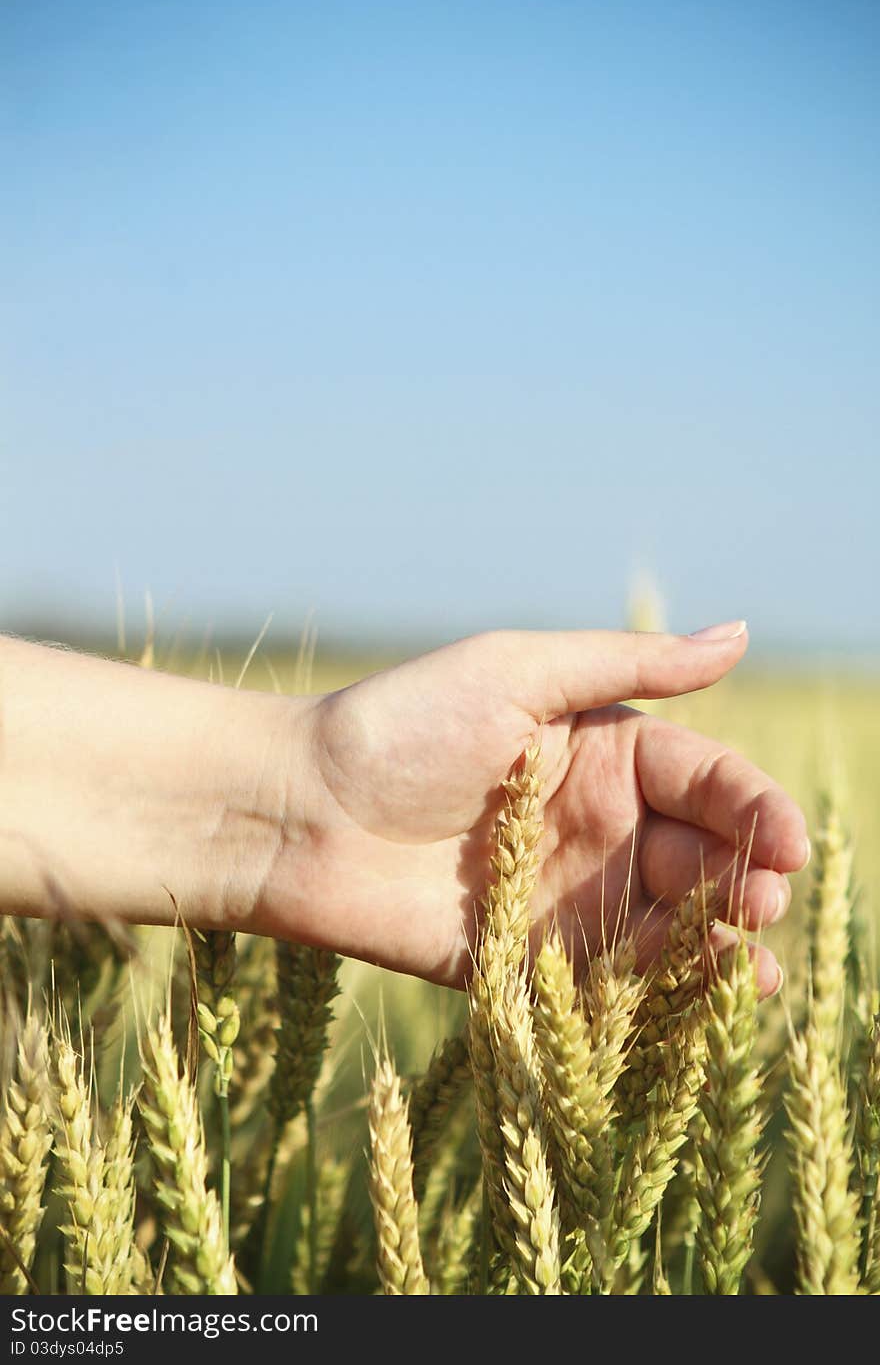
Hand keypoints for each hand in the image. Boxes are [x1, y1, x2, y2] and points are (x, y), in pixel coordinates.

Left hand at [263, 623, 808, 989]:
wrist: (296, 811)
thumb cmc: (402, 725)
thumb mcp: (518, 672)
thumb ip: (629, 665)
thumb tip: (742, 635)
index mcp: (602, 752)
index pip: (705, 780)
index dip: (755, 811)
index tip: (791, 844)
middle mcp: (595, 826)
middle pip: (699, 858)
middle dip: (742, 882)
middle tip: (759, 903)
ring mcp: (565, 898)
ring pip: (666, 927)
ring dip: (716, 948)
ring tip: (748, 967)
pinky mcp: (526, 962)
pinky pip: (604, 986)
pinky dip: (655, 997)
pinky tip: (696, 1005)